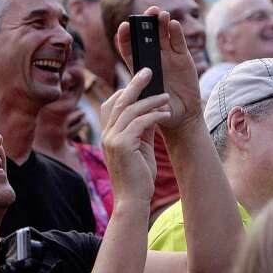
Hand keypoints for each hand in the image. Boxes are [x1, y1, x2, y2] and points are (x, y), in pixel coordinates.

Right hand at [99, 68, 170, 204]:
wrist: (133, 201)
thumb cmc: (138, 177)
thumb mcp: (141, 148)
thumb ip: (143, 129)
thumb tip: (153, 111)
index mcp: (108, 134)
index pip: (111, 105)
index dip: (125, 92)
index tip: (142, 84)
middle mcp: (106, 134)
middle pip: (119, 101)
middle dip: (135, 84)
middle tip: (149, 71)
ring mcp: (112, 139)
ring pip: (130, 109)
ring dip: (150, 100)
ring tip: (166, 97)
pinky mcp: (122, 145)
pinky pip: (139, 123)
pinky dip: (154, 116)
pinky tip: (166, 115)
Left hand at [115, 8, 201, 132]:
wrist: (181, 115)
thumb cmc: (161, 111)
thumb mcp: (150, 107)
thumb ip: (146, 101)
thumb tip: (143, 97)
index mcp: (140, 69)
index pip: (129, 50)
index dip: (126, 38)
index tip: (124, 27)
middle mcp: (153, 59)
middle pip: (147, 36)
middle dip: (146, 23)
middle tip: (148, 11)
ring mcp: (168, 57)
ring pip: (163, 35)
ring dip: (161, 23)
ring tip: (161, 14)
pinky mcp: (182, 58)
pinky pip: (178, 42)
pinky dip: (176, 33)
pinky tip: (173, 24)